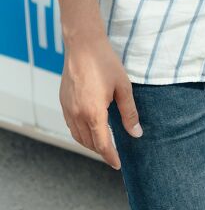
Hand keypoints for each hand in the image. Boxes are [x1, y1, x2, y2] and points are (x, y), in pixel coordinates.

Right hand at [60, 35, 141, 168]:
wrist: (83, 44)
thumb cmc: (105, 62)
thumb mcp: (123, 87)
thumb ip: (129, 113)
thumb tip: (136, 133)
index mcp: (93, 113)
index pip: (102, 144)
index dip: (110, 157)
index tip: (118, 165)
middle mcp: (77, 115)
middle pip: (89, 143)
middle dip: (101, 151)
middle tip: (113, 155)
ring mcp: (67, 109)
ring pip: (78, 136)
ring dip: (90, 144)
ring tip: (103, 144)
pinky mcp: (63, 102)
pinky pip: (71, 126)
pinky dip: (81, 133)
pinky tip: (90, 129)